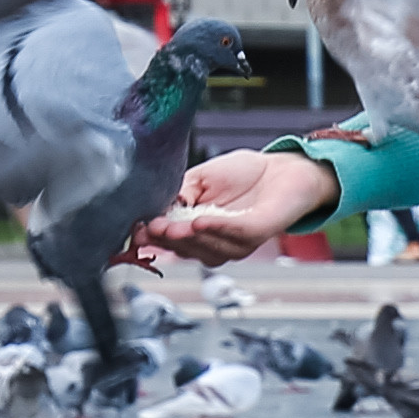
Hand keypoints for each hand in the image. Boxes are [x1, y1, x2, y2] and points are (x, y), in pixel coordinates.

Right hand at [136, 149, 335, 264]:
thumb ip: (179, 193)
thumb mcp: (200, 179)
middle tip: (152, 228)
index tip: (136, 229)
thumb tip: (155, 207)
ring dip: (190, 238)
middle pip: (187, 250)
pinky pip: (237, 235)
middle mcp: (215, 243)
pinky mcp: (258, 233)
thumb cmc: (244, 174)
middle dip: (168, 239)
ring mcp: (237, 242)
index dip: (153, 237)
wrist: (282, 168)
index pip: (171, 241)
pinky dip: (218, 230)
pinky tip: (201, 221)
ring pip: (209, 249)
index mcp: (197, 230)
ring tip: (173, 226)